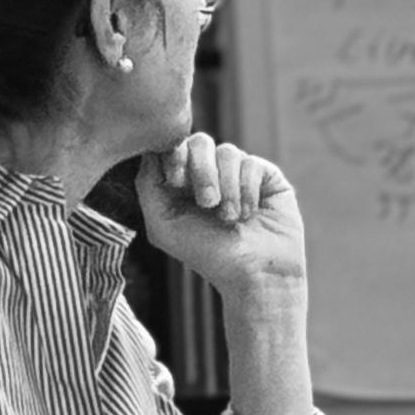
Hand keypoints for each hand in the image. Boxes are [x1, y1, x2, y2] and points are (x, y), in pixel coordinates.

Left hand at [134, 133, 306, 301]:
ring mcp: (239, 172)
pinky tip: (248, 214)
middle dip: (200, 171)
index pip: (172, 146)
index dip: (173, 156)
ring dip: (226, 187)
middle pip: (199, 141)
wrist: (253, 273)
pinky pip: (252, 163)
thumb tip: (151, 150)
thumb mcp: (163, 225)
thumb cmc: (206, 253)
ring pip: (227, 151)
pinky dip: (247, 190)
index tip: (176, 183)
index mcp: (182, 181)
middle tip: (206, 203)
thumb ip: (148, 186)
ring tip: (229, 218)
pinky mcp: (267, 176)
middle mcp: (210, 172)